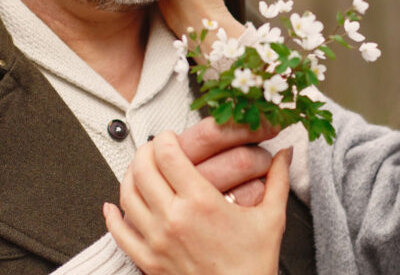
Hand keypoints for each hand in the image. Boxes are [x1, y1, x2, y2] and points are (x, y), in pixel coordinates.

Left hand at [105, 132, 290, 274]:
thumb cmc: (254, 264)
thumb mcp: (271, 218)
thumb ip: (278, 180)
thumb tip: (286, 154)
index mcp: (201, 202)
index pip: (168, 155)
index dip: (166, 139)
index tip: (171, 137)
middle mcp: (174, 218)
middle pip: (142, 169)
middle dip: (145, 151)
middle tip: (154, 148)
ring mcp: (157, 240)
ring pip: (127, 195)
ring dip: (130, 176)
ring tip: (139, 169)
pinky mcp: (149, 261)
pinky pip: (120, 233)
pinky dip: (113, 216)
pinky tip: (114, 207)